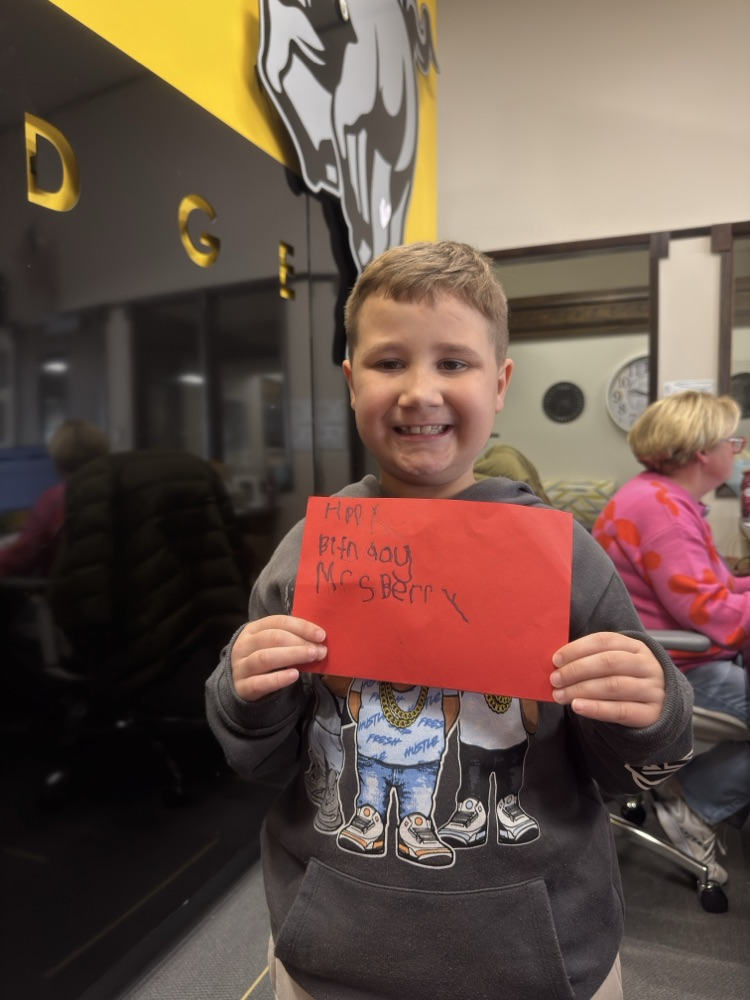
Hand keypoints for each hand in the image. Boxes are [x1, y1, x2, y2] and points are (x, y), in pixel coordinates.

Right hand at [231, 615, 326, 701]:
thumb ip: (291, 638)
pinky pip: (260, 682)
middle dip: (299, 642)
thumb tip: (319, 638)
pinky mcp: (242, 687)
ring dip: (292, 656)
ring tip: (312, 657)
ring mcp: (241, 666)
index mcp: (252, 629)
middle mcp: (243, 645)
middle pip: (272, 638)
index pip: (278, 622)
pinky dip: (278, 678)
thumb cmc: (264, 658)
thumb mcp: (272, 644)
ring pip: (265, 658)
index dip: (301, 627)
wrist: (242, 685)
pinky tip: (294, 675)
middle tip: (320, 650)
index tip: (321, 635)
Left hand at [549, 632, 664, 727]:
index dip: (577, 649)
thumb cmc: (627, 679)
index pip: (604, 641)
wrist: (660, 707)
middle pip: (608, 662)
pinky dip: (596, 708)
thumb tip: (558, 663)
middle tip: (555, 679)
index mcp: (636, 647)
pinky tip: (577, 707)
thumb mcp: (617, 663)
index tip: (556, 659)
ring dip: (581, 690)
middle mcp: (647, 665)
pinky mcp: (652, 713)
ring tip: (560, 695)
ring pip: (613, 686)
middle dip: (576, 670)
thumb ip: (593, 659)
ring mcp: (652, 689)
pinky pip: (620, 711)